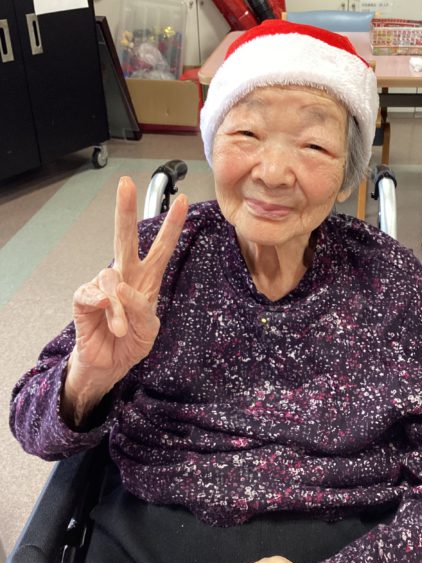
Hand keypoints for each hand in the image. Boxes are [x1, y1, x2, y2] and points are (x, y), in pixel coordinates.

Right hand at [63, 176, 187, 423]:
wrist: (109, 364)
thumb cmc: (131, 343)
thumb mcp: (149, 330)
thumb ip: (142, 309)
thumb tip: (121, 288)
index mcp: (147, 280)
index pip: (161, 248)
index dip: (171, 226)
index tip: (183, 202)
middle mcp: (125, 277)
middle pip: (126, 238)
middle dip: (126, 211)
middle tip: (126, 185)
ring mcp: (103, 287)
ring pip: (111, 277)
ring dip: (120, 307)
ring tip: (123, 328)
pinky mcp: (84, 299)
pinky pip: (91, 293)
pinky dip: (102, 306)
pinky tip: (105, 314)